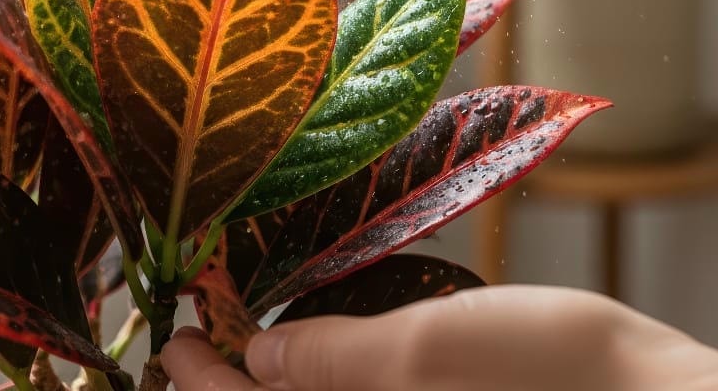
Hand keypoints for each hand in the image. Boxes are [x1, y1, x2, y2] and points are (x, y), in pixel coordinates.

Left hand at [161, 285, 717, 390]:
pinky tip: (330, 341)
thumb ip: (336, 361)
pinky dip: (334, 378)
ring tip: (252, 332)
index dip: (200, 384)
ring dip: (279, 381)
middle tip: (197, 335)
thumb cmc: (544, 376)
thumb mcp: (426, 355)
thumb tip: (261, 354)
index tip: (173, 338)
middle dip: (231, 387)